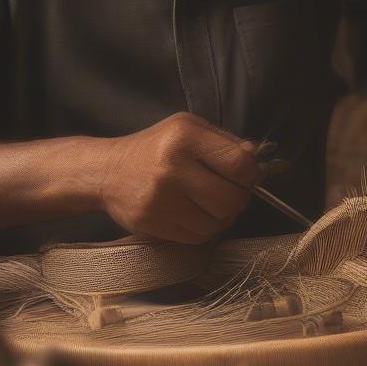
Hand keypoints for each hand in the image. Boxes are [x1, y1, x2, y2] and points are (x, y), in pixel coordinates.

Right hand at [97, 113, 260, 243]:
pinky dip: (204, 228)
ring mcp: (161, 198)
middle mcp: (172, 166)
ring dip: (221, 216)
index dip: (251, 174)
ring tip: (208, 202)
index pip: (239, 164)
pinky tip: (194, 213)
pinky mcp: (154, 223)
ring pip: (218, 222)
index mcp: (184, 136)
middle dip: (238, 198)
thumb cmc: (156, 147)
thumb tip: (257, 160)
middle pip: (231, 198)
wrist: (108, 171)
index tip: (247, 175)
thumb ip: (224, 142)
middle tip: (229, 191)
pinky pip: (198, 236)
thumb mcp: (188, 129)